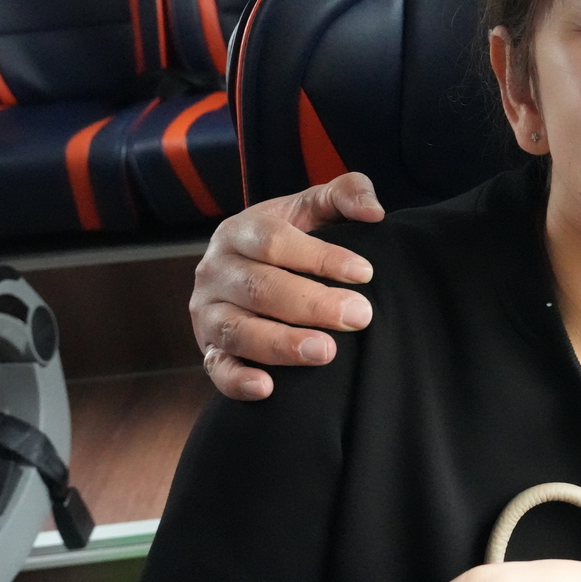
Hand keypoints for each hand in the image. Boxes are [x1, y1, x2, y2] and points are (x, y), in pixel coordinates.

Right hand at [191, 173, 384, 400]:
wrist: (254, 270)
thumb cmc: (293, 238)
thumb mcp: (313, 207)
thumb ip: (345, 193)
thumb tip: (373, 212)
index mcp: (240, 232)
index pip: (274, 241)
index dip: (319, 256)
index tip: (365, 272)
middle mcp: (215, 271)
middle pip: (260, 288)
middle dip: (311, 304)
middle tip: (358, 315)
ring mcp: (207, 313)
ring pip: (237, 330)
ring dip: (281, 344)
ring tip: (326, 352)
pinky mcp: (209, 349)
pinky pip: (217, 369)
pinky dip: (237, 381)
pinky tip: (268, 388)